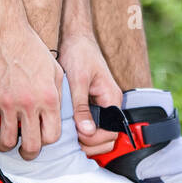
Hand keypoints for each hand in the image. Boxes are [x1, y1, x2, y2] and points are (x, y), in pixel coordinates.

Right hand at [0, 21, 62, 160]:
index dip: (47, 141)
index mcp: (49, 98)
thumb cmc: (30, 47)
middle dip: (29, 154)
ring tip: (6, 143)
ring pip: (6, 141)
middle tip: (26, 152)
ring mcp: (7, 104)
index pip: (52, 136)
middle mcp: (29, 104)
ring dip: (6, 146)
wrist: (3, 31)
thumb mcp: (54, 69)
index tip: (42, 139)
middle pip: (31, 145)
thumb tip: (57, 115)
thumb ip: (57, 94)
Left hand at [57, 33, 122, 154]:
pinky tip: (69, 129)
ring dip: (87, 139)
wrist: (75, 38)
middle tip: (71, 142)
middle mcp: (111, 103)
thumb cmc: (79, 53)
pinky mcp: (93, 104)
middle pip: (108, 137)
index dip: (94, 140)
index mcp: (112, 98)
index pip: (111, 132)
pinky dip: (83, 131)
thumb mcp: (78, 80)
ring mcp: (103, 104)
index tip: (77, 136)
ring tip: (69, 137)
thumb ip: (82, 106)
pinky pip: (93, 124)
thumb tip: (87, 131)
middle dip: (91, 144)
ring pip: (100, 133)